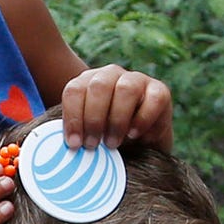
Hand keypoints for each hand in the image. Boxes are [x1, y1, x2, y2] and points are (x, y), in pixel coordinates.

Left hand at [56, 65, 173, 149]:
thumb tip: (62, 147)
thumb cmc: (107, 142)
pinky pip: (154, 99)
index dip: (73, 117)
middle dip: (94, 119)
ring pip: (126, 89)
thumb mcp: (87, 136)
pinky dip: (143, 119)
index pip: (75, 90)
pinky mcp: (160, 91)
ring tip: (112, 144)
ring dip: (117, 120)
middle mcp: (111, 75)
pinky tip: (134, 135)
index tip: (74, 144)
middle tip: (93, 145)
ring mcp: (137, 80)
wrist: (141, 148)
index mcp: (87, 83)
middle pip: (99, 86)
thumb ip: (76, 134)